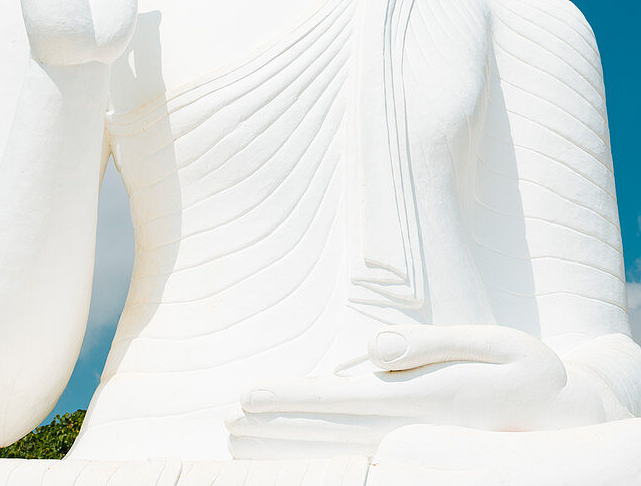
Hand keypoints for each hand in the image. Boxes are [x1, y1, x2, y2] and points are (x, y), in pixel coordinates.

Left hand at [227, 324, 610, 458]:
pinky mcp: (419, 447)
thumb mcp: (497, 346)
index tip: (249, 398)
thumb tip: (371, 353)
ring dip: (290, 444)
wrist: (568, 419)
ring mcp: (419, 447)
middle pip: (333, 435)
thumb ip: (432, 347)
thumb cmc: (530, 373)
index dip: (294, 401)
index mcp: (434, 404)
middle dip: (277, 429)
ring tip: (242, 438)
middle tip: (227, 423)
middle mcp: (419, 434)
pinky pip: (360, 451)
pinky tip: (295, 445)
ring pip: (342, 449)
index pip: (346, 406)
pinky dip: (320, 449)